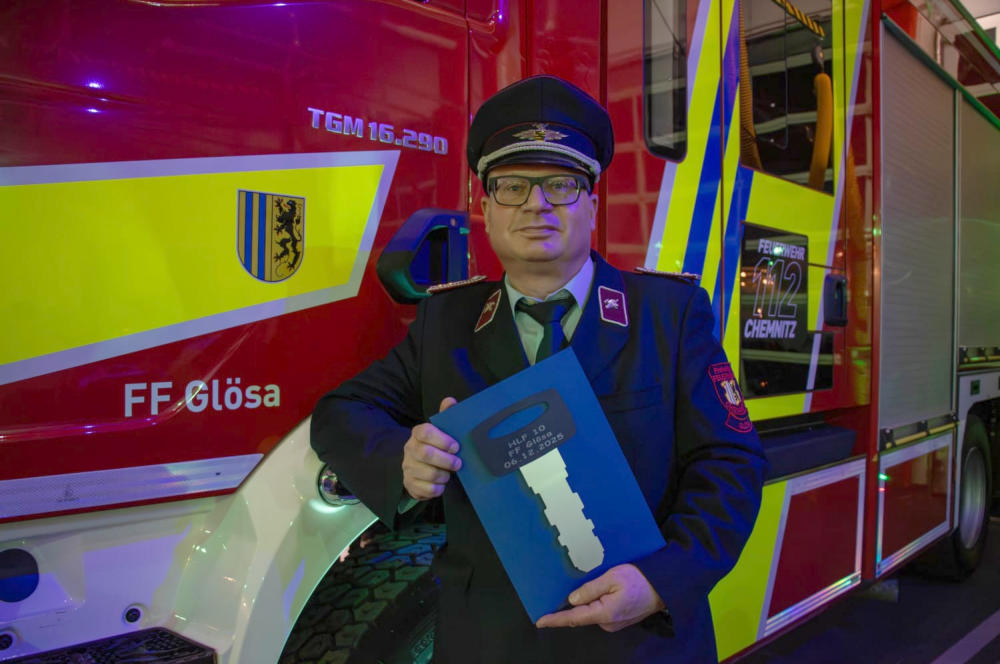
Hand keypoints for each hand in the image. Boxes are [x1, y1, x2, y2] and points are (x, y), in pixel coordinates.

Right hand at [402, 397, 461, 499]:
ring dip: (444, 475)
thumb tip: (450, 400)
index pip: (425, 432)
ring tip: (449, 474)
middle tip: (458, 463)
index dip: (442, 440)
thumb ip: (445, 416)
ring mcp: (408, 468)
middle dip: (446, 460)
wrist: (418, 468)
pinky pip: (426, 489)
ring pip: (428, 473)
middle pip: (426, 454)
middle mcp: (409, 450)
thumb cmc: (435, 446)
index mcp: (417, 434)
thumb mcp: (440, 431)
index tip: (456, 446)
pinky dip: (438, 488)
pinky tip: (441, 484)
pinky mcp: (410, 484)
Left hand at [535, 564, 664, 631]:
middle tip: (555, 593)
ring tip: (575, 588)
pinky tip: (593, 593)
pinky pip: (600, 612)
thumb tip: (572, 600)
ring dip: (582, 604)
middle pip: (581, 615)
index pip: (573, 618)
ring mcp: (613, 623)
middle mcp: (607, 623)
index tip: (539, 621)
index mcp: (604, 613)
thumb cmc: (639, 579)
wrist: (663, 588)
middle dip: (568, 607)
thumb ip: (590, 589)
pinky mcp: (618, 620)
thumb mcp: (613, 577)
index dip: (555, 619)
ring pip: (591, 613)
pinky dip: (593, 604)